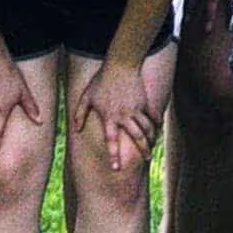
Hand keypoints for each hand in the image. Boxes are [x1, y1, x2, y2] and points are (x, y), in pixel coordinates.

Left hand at [81, 60, 164, 175]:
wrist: (121, 64)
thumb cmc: (101, 80)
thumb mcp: (86, 96)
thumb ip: (80, 114)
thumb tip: (75, 129)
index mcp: (109, 117)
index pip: (111, 140)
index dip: (114, 155)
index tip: (116, 168)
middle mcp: (124, 115)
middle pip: (136, 136)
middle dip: (143, 150)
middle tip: (147, 160)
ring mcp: (136, 109)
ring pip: (147, 128)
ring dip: (151, 139)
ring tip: (152, 147)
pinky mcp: (144, 102)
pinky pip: (152, 116)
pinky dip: (156, 124)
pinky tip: (157, 130)